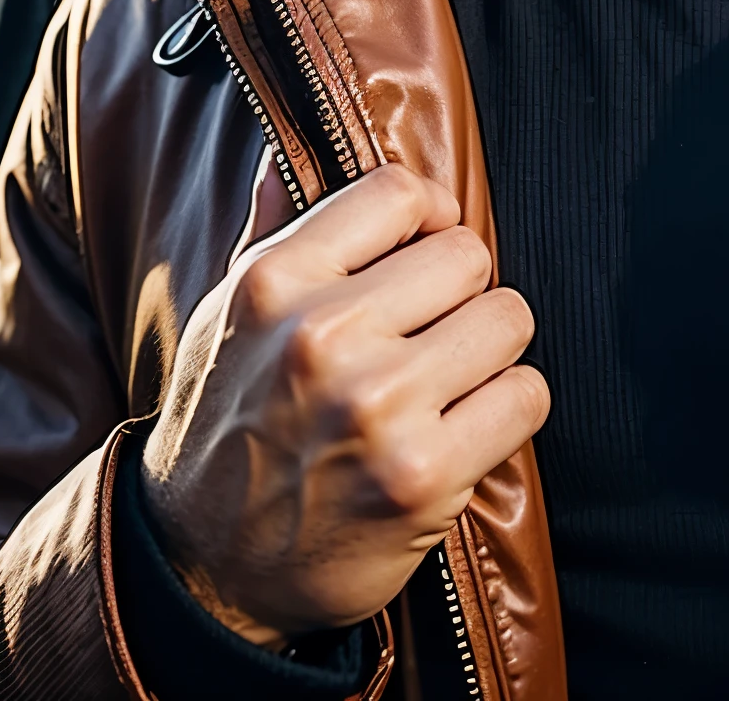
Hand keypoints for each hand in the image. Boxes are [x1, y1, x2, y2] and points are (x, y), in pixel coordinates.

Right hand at [140, 164, 548, 644]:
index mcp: (274, 283)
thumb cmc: (227, 426)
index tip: (424, 251)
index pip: (402, 192)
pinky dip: (507, 411)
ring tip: (443, 383)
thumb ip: (270, 232)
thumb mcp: (224, 319)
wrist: (203, 572)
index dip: (429, 219)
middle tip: (428, 336)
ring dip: (488, 353)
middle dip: (459, 295)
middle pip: (468, 256)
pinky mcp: (424, 477)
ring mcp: (377, 408)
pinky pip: (526, 396)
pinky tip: (461, 428)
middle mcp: (323, 337)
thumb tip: (287, 155)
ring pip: (508, 319)